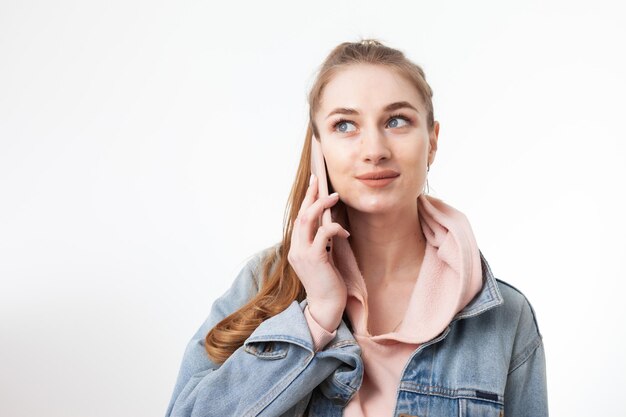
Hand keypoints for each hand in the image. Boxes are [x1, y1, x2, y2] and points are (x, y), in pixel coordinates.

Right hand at [287, 174, 349, 331]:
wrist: (326, 306)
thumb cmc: (328, 283)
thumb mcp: (322, 258)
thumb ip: (321, 242)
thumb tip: (330, 223)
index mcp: (295, 248)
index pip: (298, 218)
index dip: (306, 200)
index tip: (314, 183)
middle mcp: (295, 249)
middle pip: (300, 214)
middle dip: (310, 195)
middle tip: (320, 180)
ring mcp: (302, 253)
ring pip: (307, 220)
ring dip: (321, 205)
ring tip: (334, 197)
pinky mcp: (315, 258)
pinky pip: (324, 234)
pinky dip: (335, 228)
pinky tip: (345, 233)